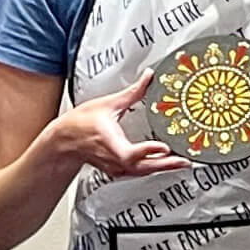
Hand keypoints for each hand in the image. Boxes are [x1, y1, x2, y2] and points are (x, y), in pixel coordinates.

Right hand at [53, 72, 181, 178]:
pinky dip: (154, 168)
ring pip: (143, 172)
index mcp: (109, 142)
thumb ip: (132, 93)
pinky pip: (139, 172)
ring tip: (182, 163)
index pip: (130, 153)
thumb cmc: (79, 124)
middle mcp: (114, 159)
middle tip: (186, 160)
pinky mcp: (118, 170)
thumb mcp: (108, 104)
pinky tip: (166, 164)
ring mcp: (116, 167)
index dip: (148, 150)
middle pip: (143, 167)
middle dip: (166, 164)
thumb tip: (148, 77)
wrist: (64, 141)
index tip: (164, 147)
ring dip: (164, 168)